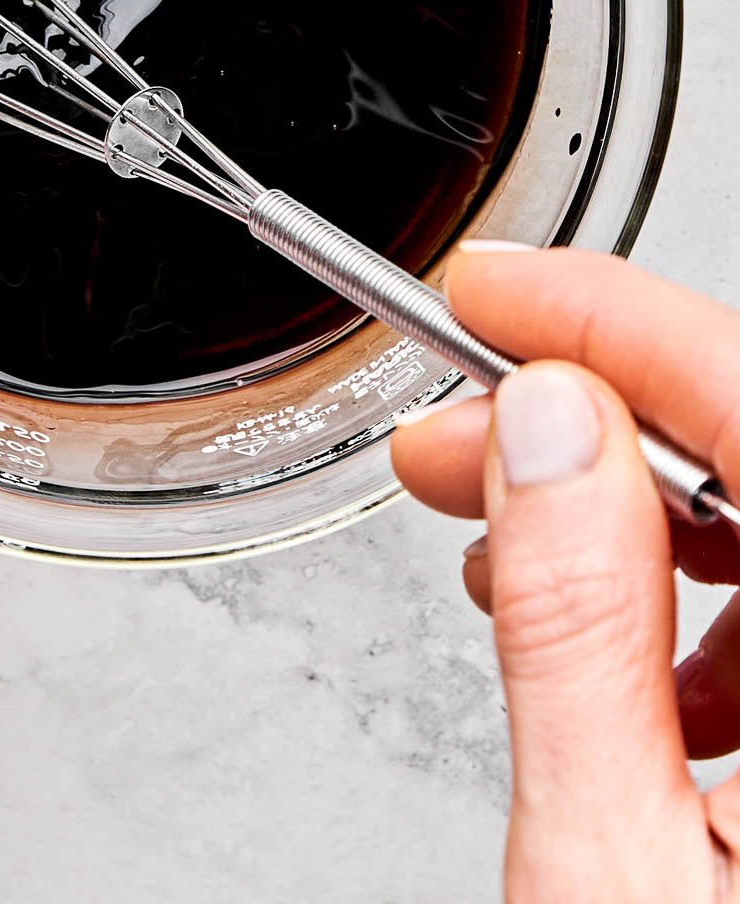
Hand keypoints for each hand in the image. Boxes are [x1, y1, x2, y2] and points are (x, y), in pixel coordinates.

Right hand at [392, 244, 739, 900]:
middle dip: (592, 416)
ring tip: (506, 562)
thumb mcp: (611, 865)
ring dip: (630, 515)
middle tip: (455, 434)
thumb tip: (539, 428)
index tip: (494, 292)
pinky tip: (613, 661)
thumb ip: (577, 621)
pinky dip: (685, 603)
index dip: (617, 318)